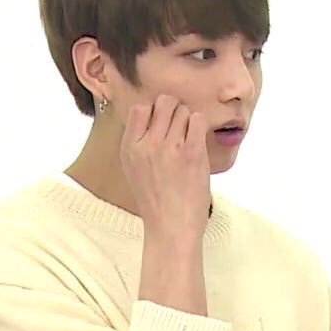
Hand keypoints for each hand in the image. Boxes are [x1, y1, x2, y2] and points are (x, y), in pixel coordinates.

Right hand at [120, 93, 210, 238]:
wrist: (171, 227)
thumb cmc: (156, 201)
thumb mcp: (133, 169)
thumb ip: (138, 142)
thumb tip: (152, 115)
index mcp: (129, 148)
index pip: (140, 108)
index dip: (154, 112)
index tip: (162, 126)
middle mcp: (147, 144)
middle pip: (164, 103)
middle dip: (175, 111)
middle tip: (180, 130)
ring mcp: (169, 147)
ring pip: (184, 110)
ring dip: (189, 121)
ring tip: (189, 141)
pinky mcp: (192, 152)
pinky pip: (198, 120)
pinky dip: (201, 127)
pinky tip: (198, 143)